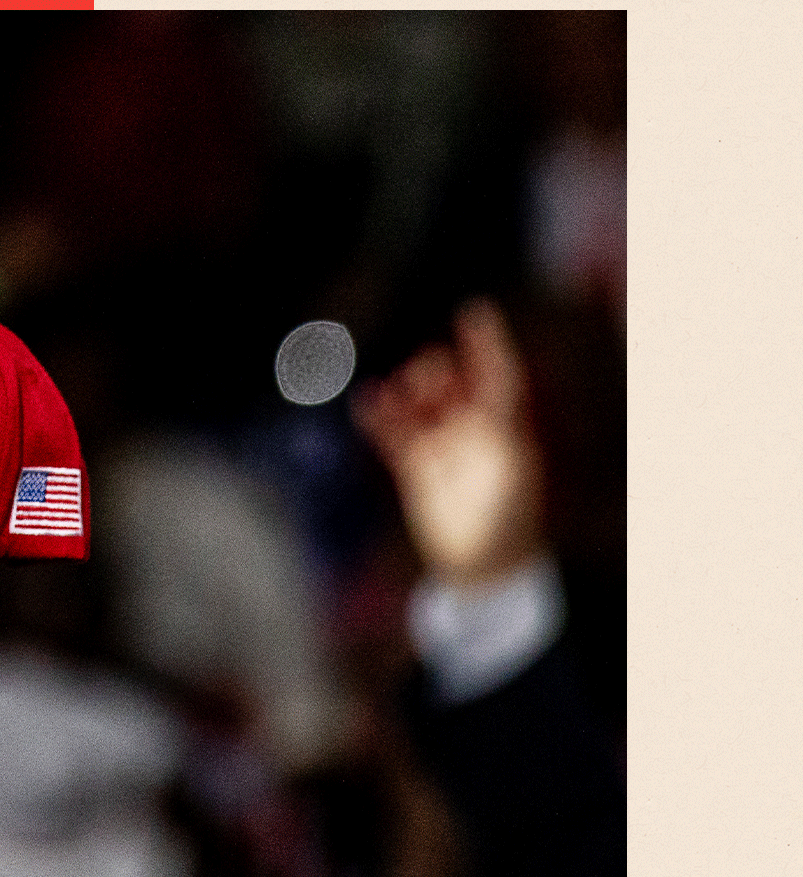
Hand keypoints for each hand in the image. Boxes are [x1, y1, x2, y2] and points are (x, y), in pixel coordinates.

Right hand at [352, 299, 545, 587]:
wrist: (485, 566)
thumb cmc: (510, 517)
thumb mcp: (511, 462)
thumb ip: (501, 420)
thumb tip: (499, 380)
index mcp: (506, 426)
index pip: (496, 373)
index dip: (487, 342)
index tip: (473, 310)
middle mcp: (474, 432)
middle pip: (451, 384)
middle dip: (437, 373)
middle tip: (426, 377)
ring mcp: (442, 448)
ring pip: (419, 405)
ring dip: (407, 393)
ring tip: (395, 391)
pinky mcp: (415, 469)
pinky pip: (393, 434)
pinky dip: (379, 417)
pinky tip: (366, 401)